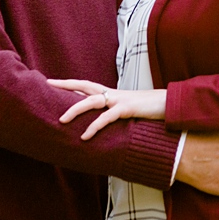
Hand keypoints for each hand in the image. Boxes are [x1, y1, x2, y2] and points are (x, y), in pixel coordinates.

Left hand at [50, 79, 166, 139]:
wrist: (171, 105)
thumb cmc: (150, 110)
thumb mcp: (128, 111)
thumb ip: (113, 114)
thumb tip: (100, 124)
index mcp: (112, 94)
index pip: (86, 86)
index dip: (69, 84)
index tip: (50, 82)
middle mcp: (113, 94)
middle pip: (84, 87)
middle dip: (65, 87)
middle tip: (47, 87)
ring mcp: (120, 100)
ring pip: (92, 101)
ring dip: (75, 110)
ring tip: (61, 120)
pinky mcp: (128, 109)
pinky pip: (107, 117)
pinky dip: (95, 126)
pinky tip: (85, 136)